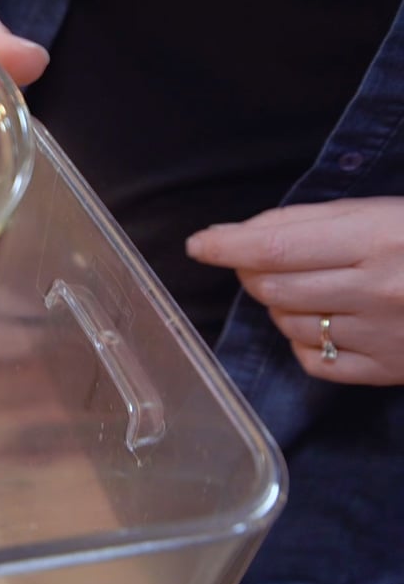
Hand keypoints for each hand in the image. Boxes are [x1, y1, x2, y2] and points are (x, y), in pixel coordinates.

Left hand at [186, 197, 403, 385]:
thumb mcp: (382, 212)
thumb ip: (308, 222)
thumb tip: (234, 236)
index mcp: (378, 238)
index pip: (275, 246)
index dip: (227, 246)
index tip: (199, 244)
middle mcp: (377, 289)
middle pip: (273, 287)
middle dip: (253, 271)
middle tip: (263, 259)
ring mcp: (382, 335)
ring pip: (287, 323)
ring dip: (280, 303)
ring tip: (311, 286)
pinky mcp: (389, 371)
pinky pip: (315, 361)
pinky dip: (304, 341)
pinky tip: (324, 322)